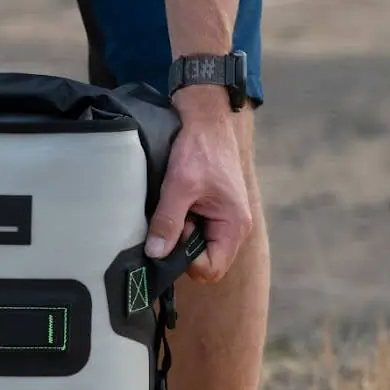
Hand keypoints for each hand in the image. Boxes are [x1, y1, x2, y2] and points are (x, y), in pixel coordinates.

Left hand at [146, 87, 252, 282]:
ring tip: (173, 206)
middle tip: (172, 218)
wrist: (205, 120)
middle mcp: (232, 227)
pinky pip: (191, 229)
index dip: (186, 262)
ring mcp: (220, 219)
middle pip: (202, 259)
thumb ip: (168, 221)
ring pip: (194, 245)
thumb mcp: (179, 185)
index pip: (211, 269)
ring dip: (178, 232)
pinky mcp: (209, 211)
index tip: (172, 238)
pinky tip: (174, 202)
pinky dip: (179, 221)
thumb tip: (155, 253)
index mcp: (234, 226)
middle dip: (181, 246)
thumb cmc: (200, 148)